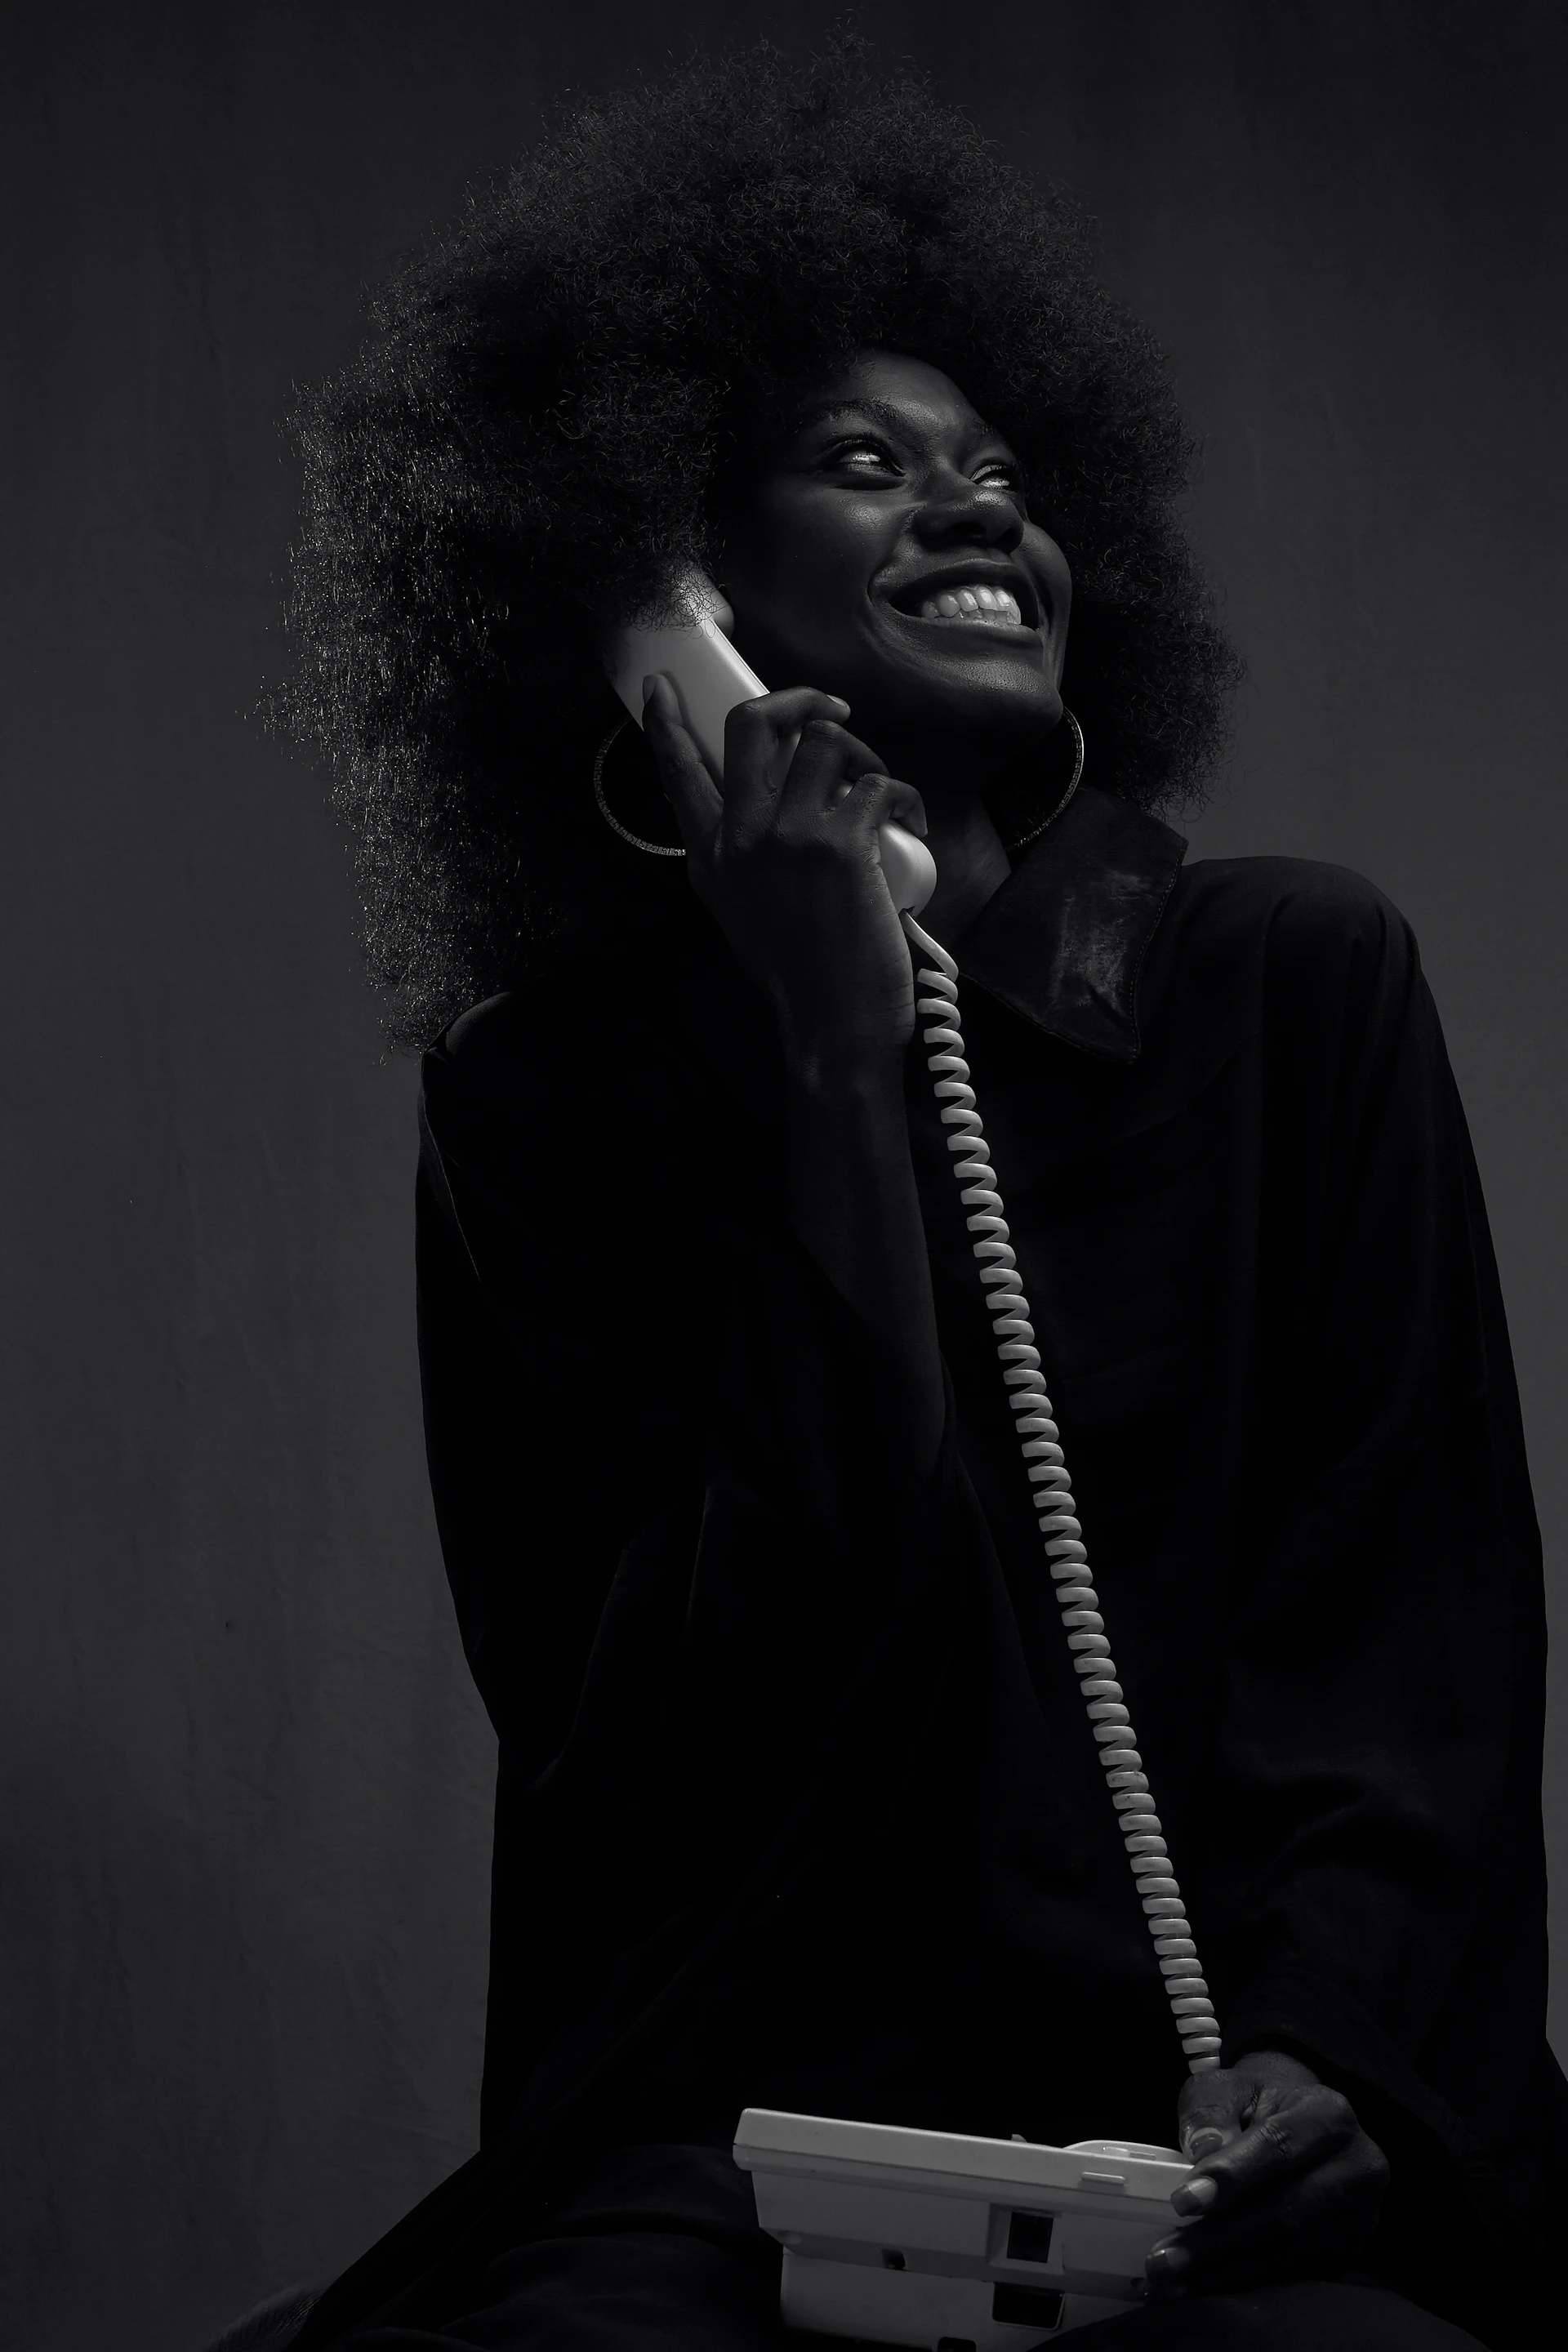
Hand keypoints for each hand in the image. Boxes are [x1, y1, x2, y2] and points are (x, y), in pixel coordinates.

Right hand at [642, 677, 926, 1078]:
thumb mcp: (744, 916)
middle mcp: (741, 839)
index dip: (667, 723)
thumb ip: (744, 862)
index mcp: (712, 858)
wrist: (833, 1029)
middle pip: (750, 726)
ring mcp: (789, 837)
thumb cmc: (802, 981)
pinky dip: (905, 796)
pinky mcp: (841, 844)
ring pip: (824, 741)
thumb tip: (771, 814)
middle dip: (796, 700)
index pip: (677, 773)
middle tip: (828, 711)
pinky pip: (878, 783)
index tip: (662, 688)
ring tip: (877, 787)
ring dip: (863, 752)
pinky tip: (912, 822)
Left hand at [1145, 2049, 1387, 2296]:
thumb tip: (1203, 2149)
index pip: (1278, 2146)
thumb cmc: (1256, 2103)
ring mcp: (1359, 2215)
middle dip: (1219, 2239)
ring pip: (1288, 2251)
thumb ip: (1211, 2110)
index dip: (1231, 2176)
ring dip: (1225, 2270)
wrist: (1297, 2125)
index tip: (1183, 2203)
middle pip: (1286, 2210)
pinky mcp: (1347, 2251)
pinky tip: (1202, 2284)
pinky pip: (1293, 2273)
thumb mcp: (1227, 2087)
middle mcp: (1357, 2167)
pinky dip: (1243, 2280)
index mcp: (1328, 2114)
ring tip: (1172, 2280)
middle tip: (1164, 2258)